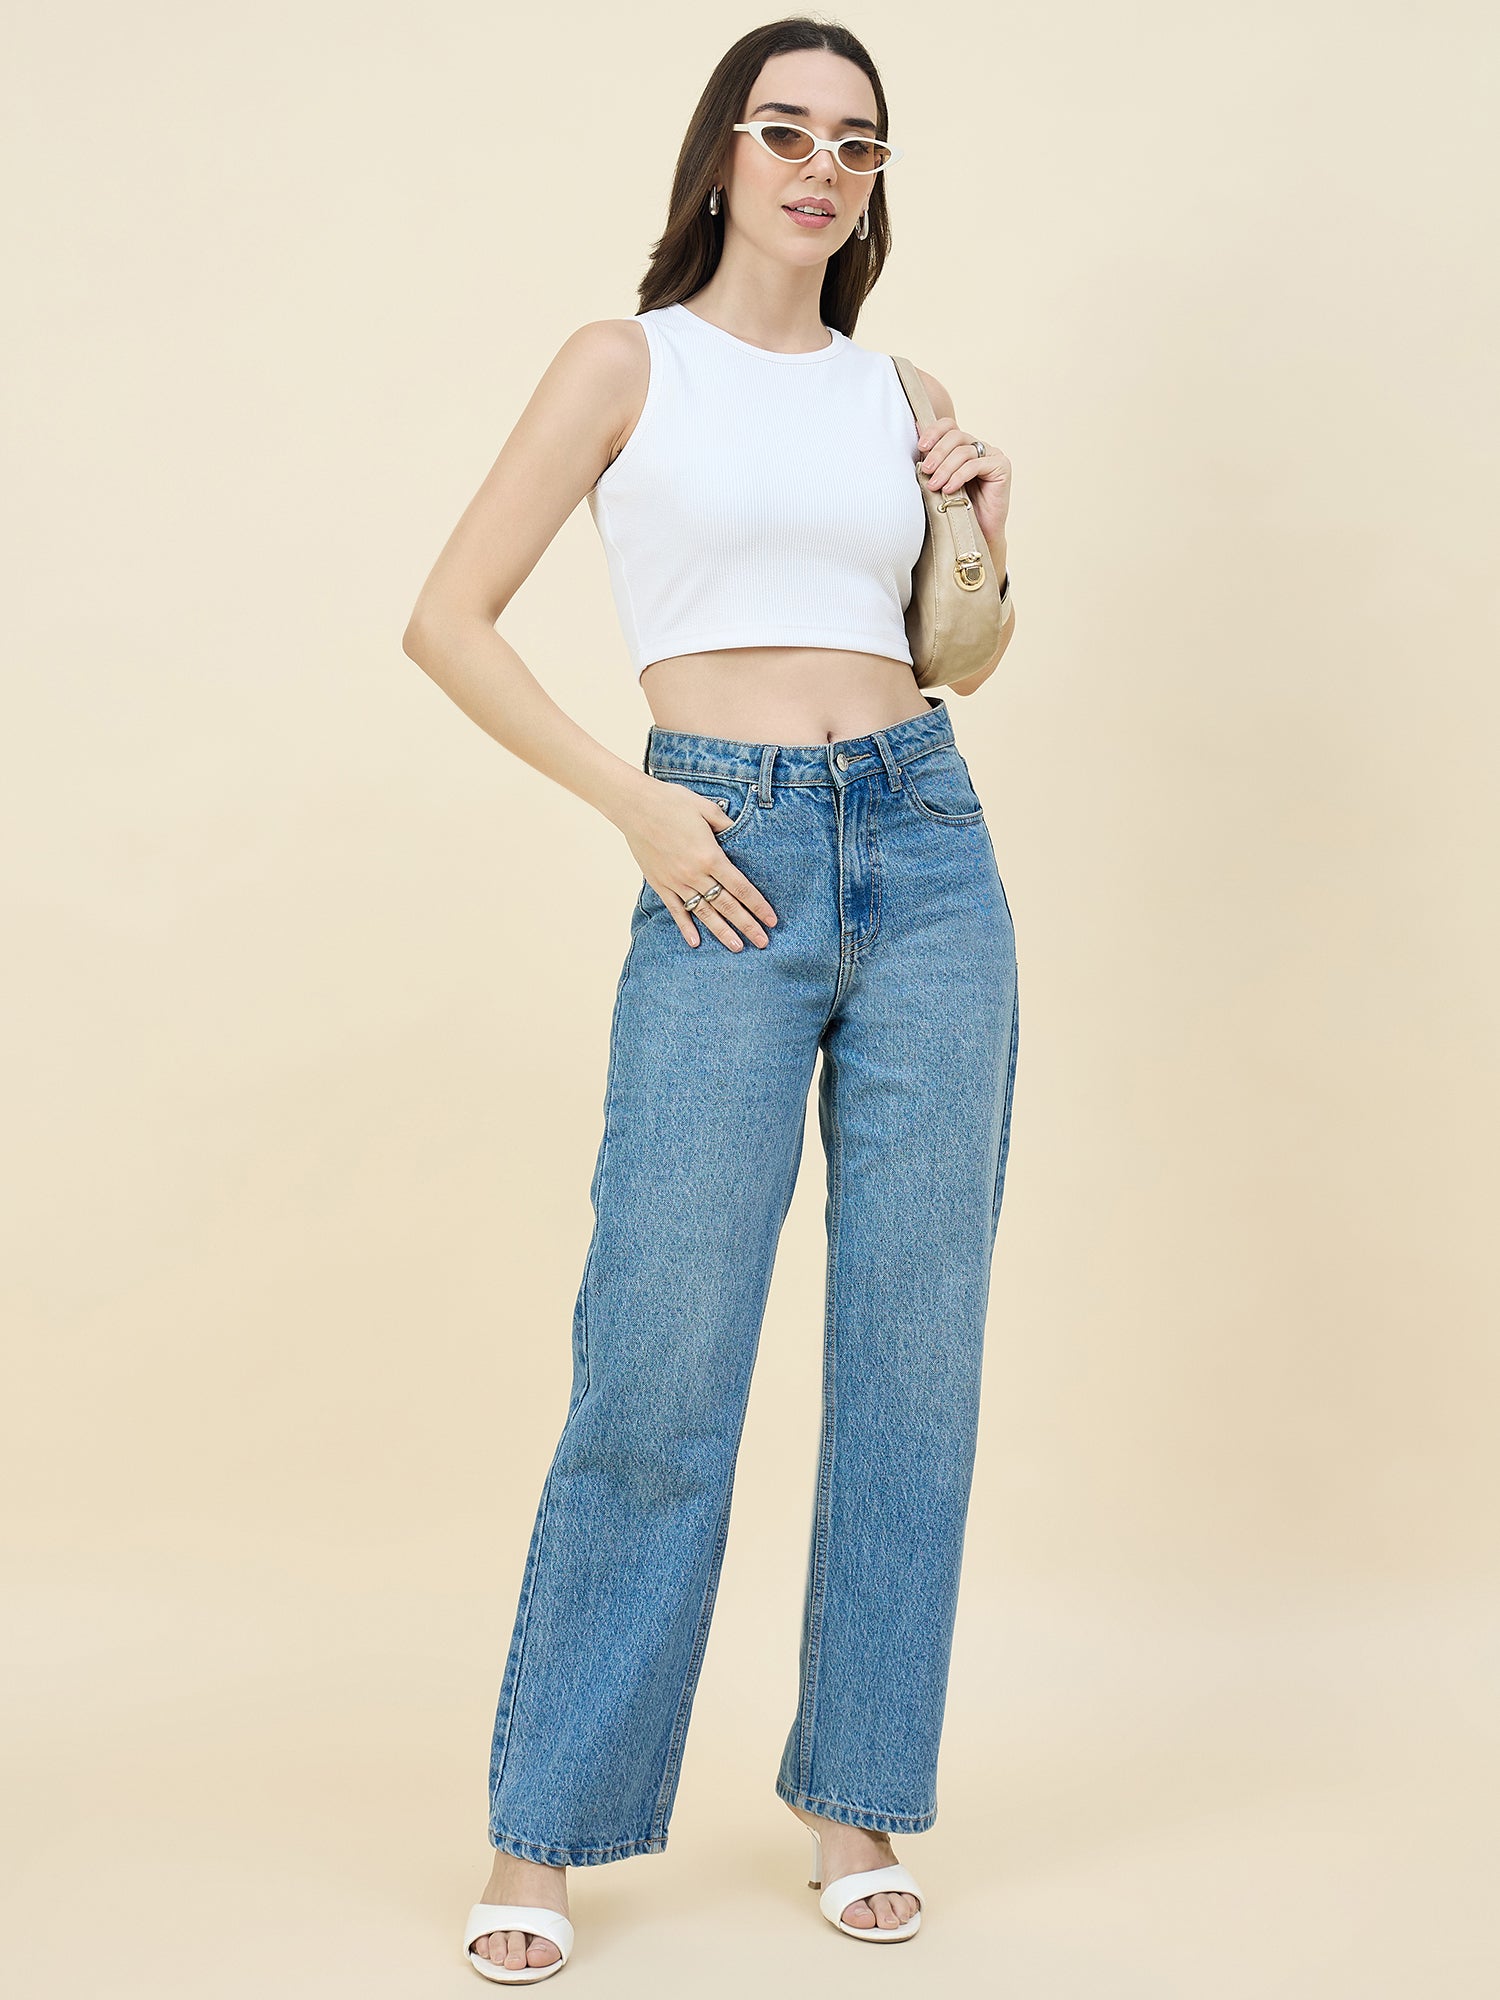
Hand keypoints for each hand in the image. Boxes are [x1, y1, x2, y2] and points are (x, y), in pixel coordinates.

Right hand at [621, 778, 777, 950]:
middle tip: (763, 942)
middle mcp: (695, 874)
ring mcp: (676, 882)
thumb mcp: (706, 808)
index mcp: (711, 856)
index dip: (758, 906)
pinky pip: (676, 910)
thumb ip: (726, 824)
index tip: (771, 920)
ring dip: (722, 932)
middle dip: (748, 925)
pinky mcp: (660, 884)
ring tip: (737, 947)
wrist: (634, 806)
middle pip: (727, 906)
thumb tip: (740, 833)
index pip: (741, 888)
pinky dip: (686, 927)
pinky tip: (695, 942)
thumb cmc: (671, 802)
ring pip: (705, 913)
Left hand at [916, 418, 1010, 553]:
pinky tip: (949, 489)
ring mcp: (992, 455)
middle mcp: (979, 447)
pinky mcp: (1002, 466)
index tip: (920, 446)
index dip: (934, 431)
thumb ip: (931, 462)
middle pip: (955, 436)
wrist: (977, 535)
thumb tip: (915, 435)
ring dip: (945, 468)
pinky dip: (959, 476)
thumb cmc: (955, 509)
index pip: (949, 426)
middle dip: (937, 453)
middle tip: (925, 471)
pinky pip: (975, 465)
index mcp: (964, 445)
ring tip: (934, 486)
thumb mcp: (938, 481)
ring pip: (963, 452)